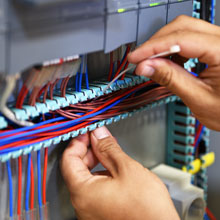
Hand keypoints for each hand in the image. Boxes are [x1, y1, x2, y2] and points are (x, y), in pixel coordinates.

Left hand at [60, 126, 178, 219]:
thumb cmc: (147, 209)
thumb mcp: (127, 169)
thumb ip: (108, 148)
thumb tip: (98, 135)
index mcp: (83, 193)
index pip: (68, 159)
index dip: (78, 142)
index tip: (88, 133)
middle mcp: (82, 205)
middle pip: (76, 169)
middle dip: (88, 151)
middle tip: (101, 140)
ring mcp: (90, 212)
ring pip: (86, 179)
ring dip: (96, 163)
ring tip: (111, 154)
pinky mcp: (100, 214)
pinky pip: (94, 190)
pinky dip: (101, 176)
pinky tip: (114, 171)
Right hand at [128, 15, 219, 130]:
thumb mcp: (198, 98)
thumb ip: (171, 79)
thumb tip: (147, 67)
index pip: (180, 40)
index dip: (153, 48)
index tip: (136, 57)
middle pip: (182, 27)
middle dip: (157, 43)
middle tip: (141, 60)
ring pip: (185, 30)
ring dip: (164, 45)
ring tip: (153, 63)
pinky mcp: (217, 46)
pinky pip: (191, 39)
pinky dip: (175, 49)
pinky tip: (168, 62)